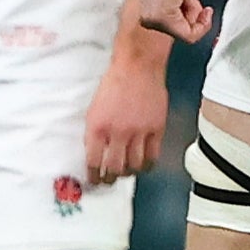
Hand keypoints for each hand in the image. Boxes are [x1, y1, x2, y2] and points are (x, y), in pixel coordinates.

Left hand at [83, 46, 167, 182]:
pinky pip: (153, 156)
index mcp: (97, 125)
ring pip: (135, 165)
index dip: (93, 175)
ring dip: (129, 173)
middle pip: (115, 168)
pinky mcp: (156, 129)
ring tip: (125, 174)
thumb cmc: (113, 84)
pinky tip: (143, 165)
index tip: (93, 180)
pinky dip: (147, 165)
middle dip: (110, 179)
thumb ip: (96, 130)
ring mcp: (139, 132)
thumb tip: (96, 152)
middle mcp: (117, 132)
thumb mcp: (94, 107)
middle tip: (108, 181)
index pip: (93, 160)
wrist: (137, 68)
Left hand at [139, 0, 213, 44]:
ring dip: (196, 14)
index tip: (201, 7)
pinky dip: (199, 21)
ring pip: (187, 34)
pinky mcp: (160, 17)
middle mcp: (146, 16)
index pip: (177, 29)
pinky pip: (189, 34)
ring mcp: (152, 18)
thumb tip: (188, 15)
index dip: (195, 19)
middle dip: (195, 17)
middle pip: (182, 33)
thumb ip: (179, 4)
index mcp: (149, 9)